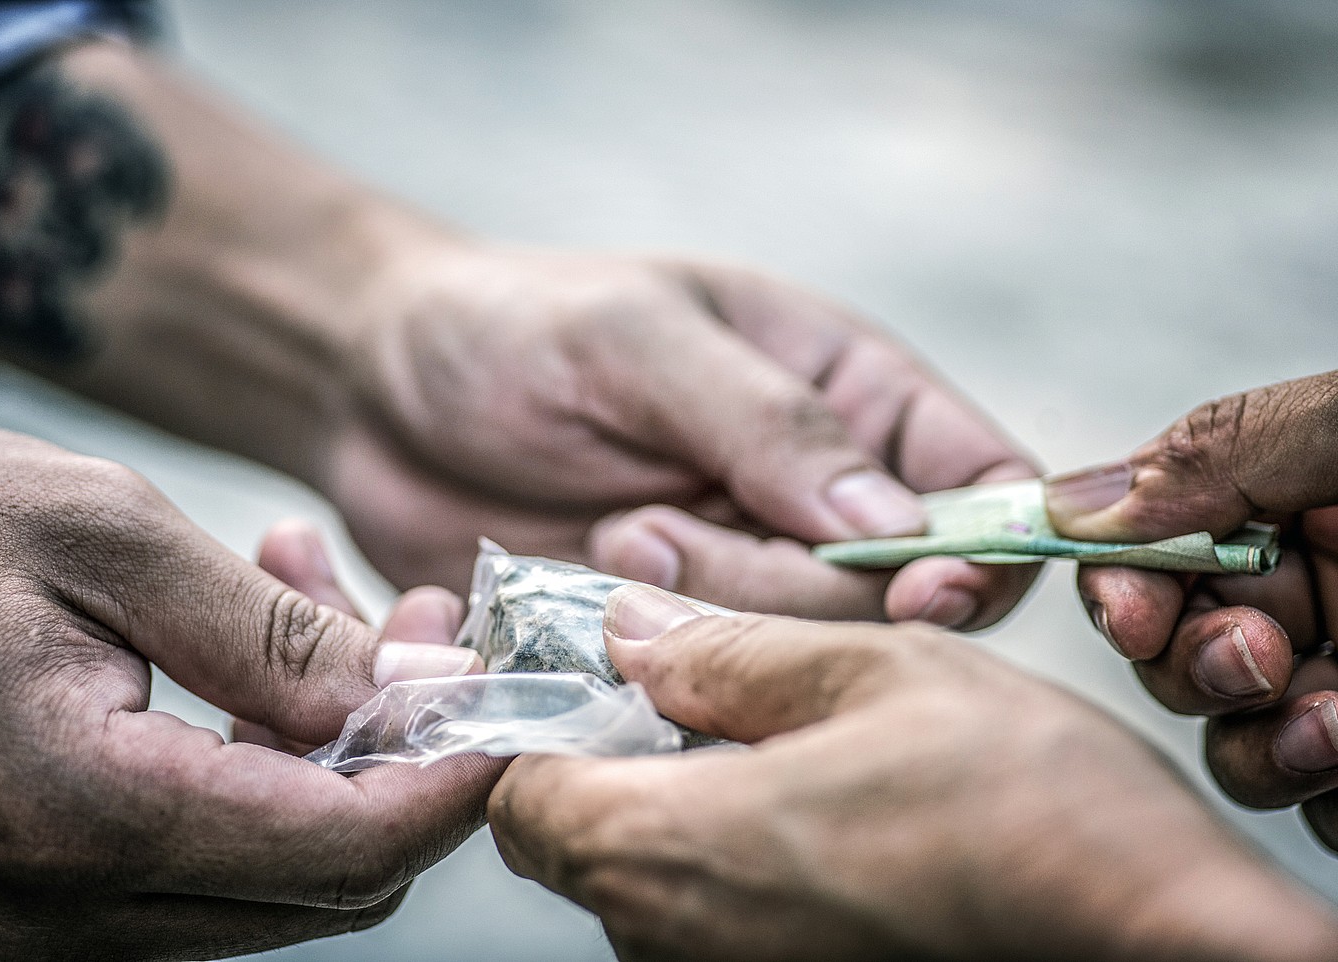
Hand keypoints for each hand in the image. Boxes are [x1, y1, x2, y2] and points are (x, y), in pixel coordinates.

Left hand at [0, 43, 1034, 629]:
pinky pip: (701, 695)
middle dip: (776, 588)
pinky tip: (574, 629)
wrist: (375, 392)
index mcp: (844, 397)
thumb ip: (767, 420)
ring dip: (702, 630)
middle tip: (642, 534)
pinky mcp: (664, 645)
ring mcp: (737, 581)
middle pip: (886, 601)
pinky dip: (648, 680)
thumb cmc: (509, 327)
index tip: (926, 590)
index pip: (977, 483)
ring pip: (794, 661)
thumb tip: (900, 526)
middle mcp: (807, 502)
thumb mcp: (637, 337)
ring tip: (597, 550)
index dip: (981, 549)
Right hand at [0, 420, 497, 960]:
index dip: (453, 779)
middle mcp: (61, 906)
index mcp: (79, 814)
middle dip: (405, 751)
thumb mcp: (118, 541)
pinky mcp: (55, 895)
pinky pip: (221, 856)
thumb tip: (426, 693)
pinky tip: (260, 653)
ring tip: (324, 600)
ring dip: (335, 744)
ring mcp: (52, 919)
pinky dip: (270, 762)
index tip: (508, 699)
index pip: (344, 848)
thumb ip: (280, 635)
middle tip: (416, 621)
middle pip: (333, 876)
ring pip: (288, 870)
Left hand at [488, 585, 1337, 961]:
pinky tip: (816, 809)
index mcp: (671, 848)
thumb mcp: (874, 672)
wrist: (1157, 939)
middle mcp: (676, 938)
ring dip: (673, 808)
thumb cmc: (1032, 811)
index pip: (520, 795)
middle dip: (606, 761)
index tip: (597, 673)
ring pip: (640, 885)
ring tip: (773, 740)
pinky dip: (727, 860)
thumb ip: (728, 651)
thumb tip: (630, 628)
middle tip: (694, 692)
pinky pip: (708, 921)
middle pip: (572, 843)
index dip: (544, 723)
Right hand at [1046, 372, 1337, 845]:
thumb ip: (1222, 450)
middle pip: (1172, 658)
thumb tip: (1072, 500)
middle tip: (1258, 660)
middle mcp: (1305, 596)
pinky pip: (1310, 806)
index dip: (1126, 593)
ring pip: (1234, 745)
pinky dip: (1318, 798)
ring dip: (1261, 747)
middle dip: (1195, 668)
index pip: (1148, 557)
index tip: (1142, 619)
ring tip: (1333, 728)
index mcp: (1285, 503)